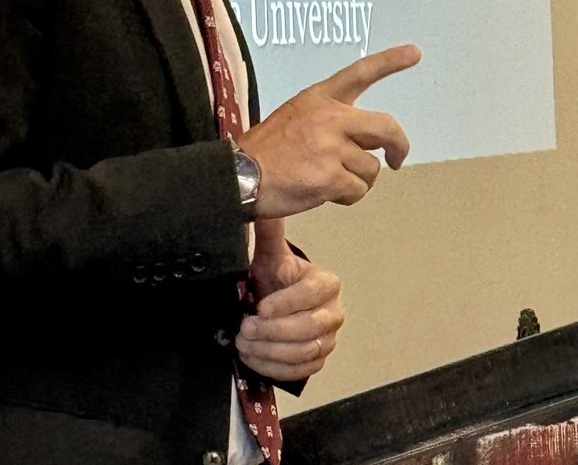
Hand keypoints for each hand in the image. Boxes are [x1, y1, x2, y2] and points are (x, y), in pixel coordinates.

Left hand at [235, 218, 343, 381]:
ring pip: (304, 352)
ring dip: (269, 351)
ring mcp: (328, 339)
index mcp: (325, 283)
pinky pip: (300, 371)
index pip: (310, 294)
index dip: (285, 303)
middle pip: (309, 328)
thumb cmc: (276, 278)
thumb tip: (263, 207)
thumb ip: (270, 233)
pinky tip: (253, 358)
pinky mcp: (317, 361)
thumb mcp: (271, 255)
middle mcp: (333, 312)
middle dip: (273, 331)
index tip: (260, 307)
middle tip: (245, 328)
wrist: (278, 302)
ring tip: (244, 343)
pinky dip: (274, 368)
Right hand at [238, 43, 419, 217]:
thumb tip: (366, 144)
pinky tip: (322, 193)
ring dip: (357, 181)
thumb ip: (332, 122)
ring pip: (371, 169)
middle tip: (397, 160)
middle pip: (386, 127)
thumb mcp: (295, 116)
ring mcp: (331, 147)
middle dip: (399, 146)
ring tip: (327, 181)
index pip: (361, 73)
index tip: (415, 52)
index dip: (390, 61)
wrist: (240, 175)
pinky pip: (357, 191)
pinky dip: (345, 197)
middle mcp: (330, 117)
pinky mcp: (330, 177)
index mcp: (320, 98)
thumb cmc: (266, 150)